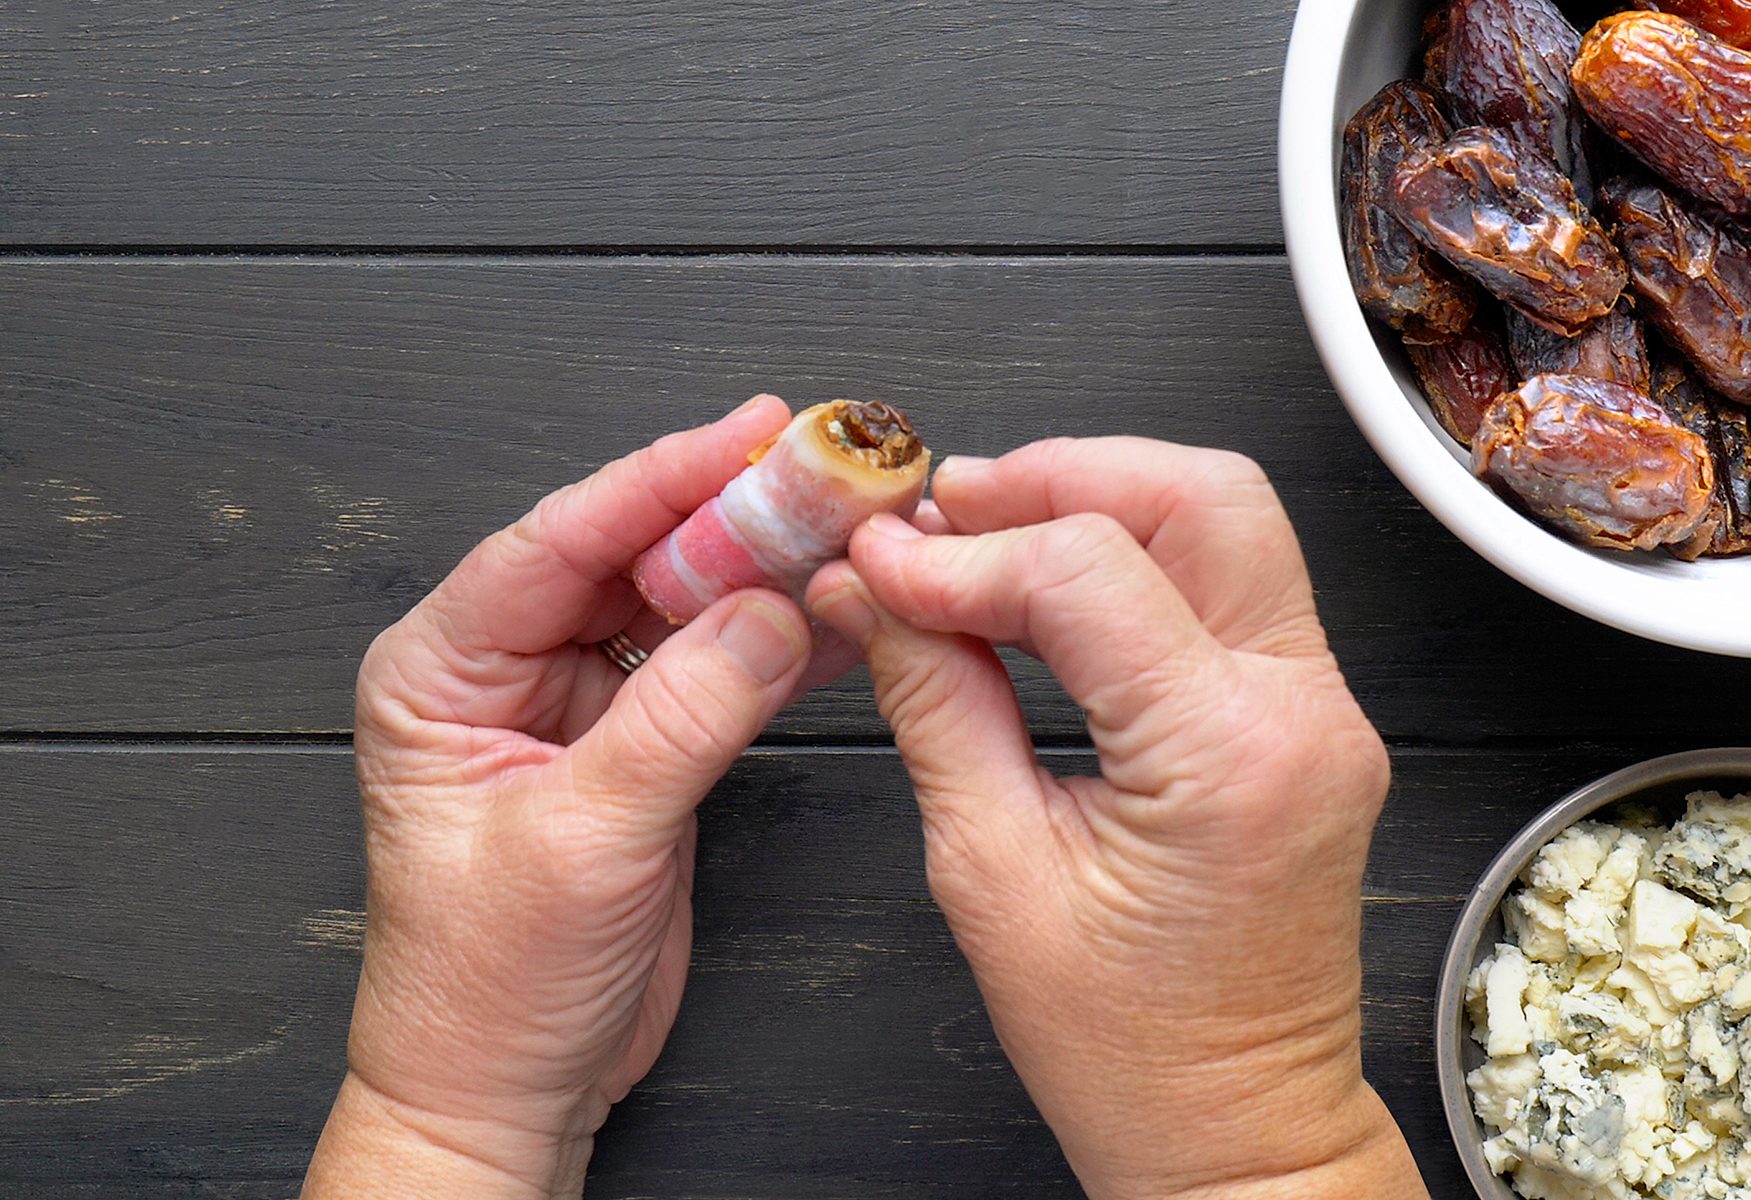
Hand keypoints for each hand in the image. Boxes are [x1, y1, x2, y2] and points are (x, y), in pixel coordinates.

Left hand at [305, 395, 825, 1198]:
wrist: (508, 1086)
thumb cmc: (485, 984)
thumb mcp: (580, 840)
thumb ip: (678, 719)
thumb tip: (767, 613)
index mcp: (442, 670)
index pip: (558, 541)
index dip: (660, 479)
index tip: (747, 435)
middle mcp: (507, 670)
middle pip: (628, 556)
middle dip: (727, 515)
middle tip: (820, 473)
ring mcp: (579, 704)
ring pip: (680, 603)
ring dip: (763, 570)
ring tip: (846, 528)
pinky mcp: (640, 744)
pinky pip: (715, 668)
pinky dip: (778, 643)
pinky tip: (837, 615)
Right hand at [807, 439, 1427, 1199]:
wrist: (1237, 1132)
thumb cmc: (1131, 1051)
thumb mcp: (992, 874)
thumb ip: (934, 703)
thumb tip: (873, 594)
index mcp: (1228, 758)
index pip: (1085, 572)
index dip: (962, 551)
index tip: (879, 562)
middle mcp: (1303, 711)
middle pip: (1198, 494)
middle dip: (1056, 476)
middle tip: (945, 509)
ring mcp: (1323, 708)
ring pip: (1227, 519)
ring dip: (1100, 502)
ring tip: (984, 535)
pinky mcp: (1309, 715)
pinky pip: (1230, 585)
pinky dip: (1135, 558)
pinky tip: (1047, 586)